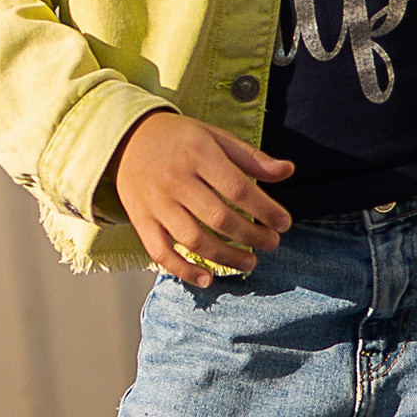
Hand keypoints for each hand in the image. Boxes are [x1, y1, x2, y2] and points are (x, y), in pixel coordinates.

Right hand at [106, 112, 294, 282]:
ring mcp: (156, 202)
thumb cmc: (180, 139)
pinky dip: (183, 270)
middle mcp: (175, 179)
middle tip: (270, 243)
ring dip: (225, 257)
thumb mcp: (215, 137)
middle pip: (218, 217)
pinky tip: (207, 279)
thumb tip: (288, 171)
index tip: (284, 224)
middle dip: (250, 236)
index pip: (238, 188)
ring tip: (250, 262)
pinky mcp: (140, 220)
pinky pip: (160, 252)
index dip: (265, 209)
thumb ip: (251, 158)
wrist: (128, 138)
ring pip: (193, 240)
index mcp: (198, 154)